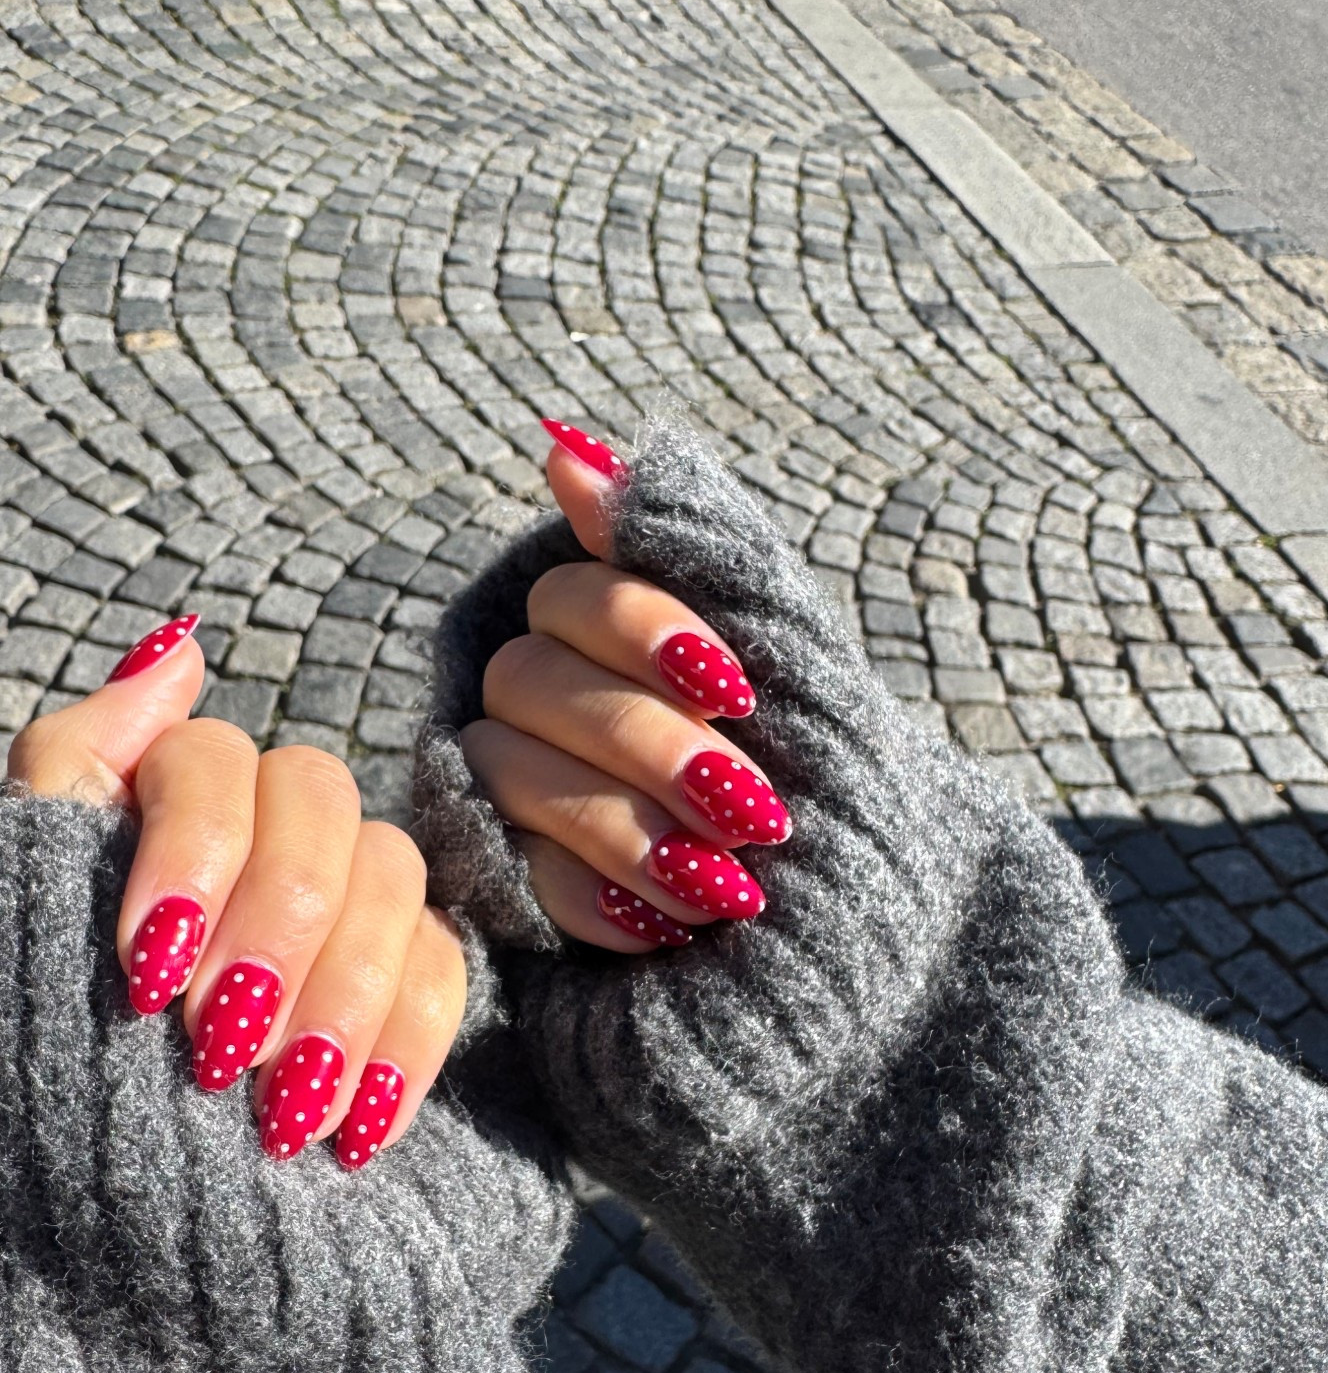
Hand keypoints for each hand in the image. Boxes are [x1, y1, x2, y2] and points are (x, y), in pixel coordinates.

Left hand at [5, 617, 465, 1168]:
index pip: (210, 762)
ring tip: (281, 1115)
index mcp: (162, 803)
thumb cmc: (48, 1069)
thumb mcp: (17, 913)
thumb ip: (75, 764)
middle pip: (319, 805)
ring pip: (390, 879)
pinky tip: (358, 1126)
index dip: (192, 853)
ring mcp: (341, 906)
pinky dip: (404, 1049)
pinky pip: (443, 970)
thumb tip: (181, 645)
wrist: (104, 1232)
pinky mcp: (403, 980)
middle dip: (274, 930)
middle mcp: (258, 835)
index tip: (148, 975)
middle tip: (218, 1051)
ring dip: (338, 998)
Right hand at [461, 420, 793, 950]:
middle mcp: (542, 697)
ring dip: (625, 829)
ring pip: (510, 776)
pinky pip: (514, 878)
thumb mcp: (787, 657)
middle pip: (529, 681)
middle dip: (647, 745)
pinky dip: (595, 902)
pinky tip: (672, 926)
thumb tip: (564, 446)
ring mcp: (514, 790)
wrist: (862, 910)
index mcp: (604, 630)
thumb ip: (689, 551)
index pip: (573, 596)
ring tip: (728, 887)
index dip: (645, 631)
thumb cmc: (826, 765)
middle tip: (751, 810)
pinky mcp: (510, 881)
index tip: (738, 688)